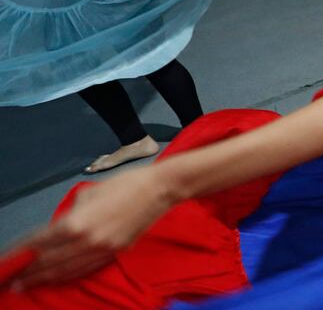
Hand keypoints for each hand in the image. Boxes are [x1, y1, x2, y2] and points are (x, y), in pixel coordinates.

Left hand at [7, 167, 174, 289]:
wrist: (160, 190)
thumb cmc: (124, 184)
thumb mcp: (89, 193)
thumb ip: (71, 213)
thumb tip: (60, 226)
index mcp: (77, 222)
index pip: (39, 243)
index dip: (20, 253)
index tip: (7, 259)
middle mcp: (87, 241)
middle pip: (49, 262)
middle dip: (27, 272)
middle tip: (10, 280)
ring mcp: (102, 250)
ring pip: (66, 270)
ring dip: (43, 279)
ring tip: (25, 285)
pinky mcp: (115, 253)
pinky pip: (86, 270)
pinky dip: (67, 276)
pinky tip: (57, 278)